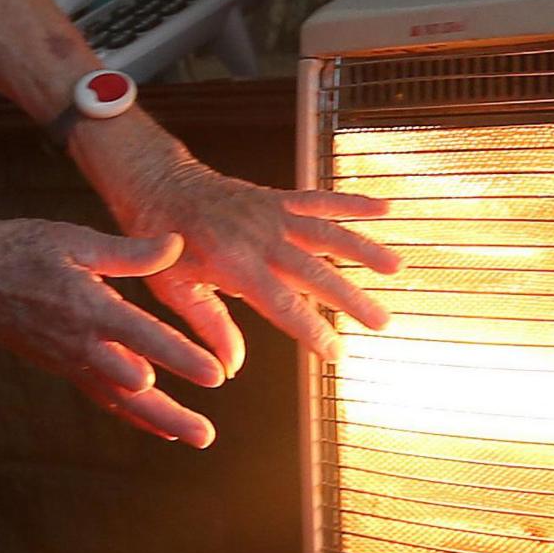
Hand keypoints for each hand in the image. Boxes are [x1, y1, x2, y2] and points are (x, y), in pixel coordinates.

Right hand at [0, 218, 229, 445]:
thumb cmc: (20, 250)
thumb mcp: (74, 239)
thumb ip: (129, 251)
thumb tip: (176, 245)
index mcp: (88, 307)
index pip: (143, 336)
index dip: (180, 357)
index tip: (215, 374)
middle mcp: (80, 343)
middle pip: (133, 387)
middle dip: (172, 411)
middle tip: (207, 435)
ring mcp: (70, 360)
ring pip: (119, 400)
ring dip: (158, 421)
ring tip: (196, 437)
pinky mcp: (63, 367)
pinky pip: (102, 397)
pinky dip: (131, 414)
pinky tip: (161, 427)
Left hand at [74, 115, 398, 373]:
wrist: (156, 185)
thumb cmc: (161, 245)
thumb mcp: (173, 291)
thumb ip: (208, 326)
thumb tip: (232, 367)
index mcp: (233, 264)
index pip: (282, 305)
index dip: (312, 331)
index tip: (337, 354)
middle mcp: (259, 237)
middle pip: (315, 272)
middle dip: (351, 298)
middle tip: (383, 322)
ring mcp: (271, 214)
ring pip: (326, 232)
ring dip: (364, 249)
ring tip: (396, 267)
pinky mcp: (277, 199)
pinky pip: (319, 200)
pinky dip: (353, 203)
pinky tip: (387, 208)